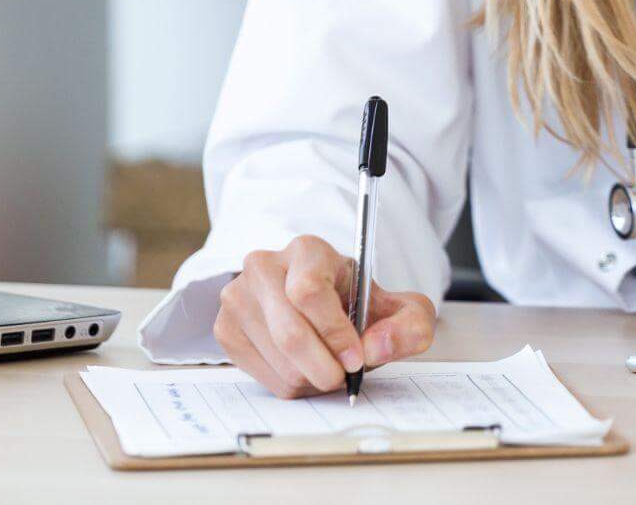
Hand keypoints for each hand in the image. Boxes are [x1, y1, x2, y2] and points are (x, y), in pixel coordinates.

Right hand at [214, 234, 436, 398]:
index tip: (356, 359)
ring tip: (329, 368)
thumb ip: (410, 324)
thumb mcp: (398, 307)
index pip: (309, 292)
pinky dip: (290, 384)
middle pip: (289, 332)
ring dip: (311, 378)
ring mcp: (238, 298)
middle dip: (324, 366)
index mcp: (307, 251)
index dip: (334, 332)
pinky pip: (261, 375)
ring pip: (277, 359)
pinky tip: (305, 368)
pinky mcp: (225, 329)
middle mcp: (264, 266)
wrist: (319, 305)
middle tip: (344, 377)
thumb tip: (378, 347)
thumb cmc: (357, 304)